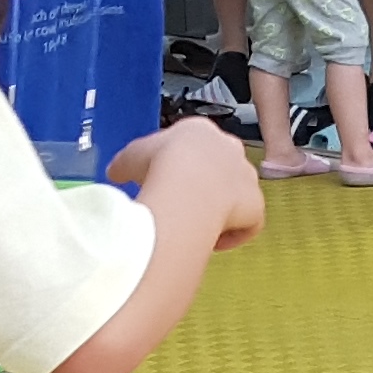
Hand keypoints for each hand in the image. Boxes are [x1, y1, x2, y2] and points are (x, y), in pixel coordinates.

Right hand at [107, 118, 265, 247]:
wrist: (185, 187)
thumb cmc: (157, 166)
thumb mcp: (128, 157)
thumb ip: (125, 164)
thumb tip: (116, 173)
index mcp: (200, 131)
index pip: (194, 146)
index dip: (179, 165)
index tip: (166, 180)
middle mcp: (230, 149)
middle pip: (220, 167)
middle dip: (204, 185)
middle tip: (182, 203)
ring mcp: (247, 177)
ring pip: (236, 195)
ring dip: (218, 210)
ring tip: (195, 224)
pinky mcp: (256, 205)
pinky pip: (248, 224)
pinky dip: (232, 235)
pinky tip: (212, 242)